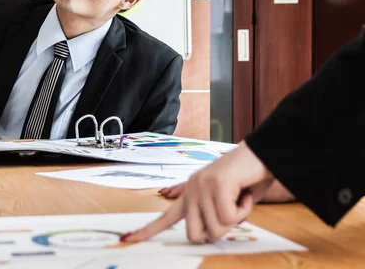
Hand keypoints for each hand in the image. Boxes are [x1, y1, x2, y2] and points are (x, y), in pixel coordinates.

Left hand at [123, 142, 273, 243]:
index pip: (165, 217)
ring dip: (235, 219)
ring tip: (239, 197)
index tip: (129, 240)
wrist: (263, 153)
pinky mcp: (215, 185)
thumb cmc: (248, 179)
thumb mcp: (226, 201)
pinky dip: (243, 211)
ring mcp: (201, 186)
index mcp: (189, 193)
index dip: (148, 231)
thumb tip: (206, 235)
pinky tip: (244, 193)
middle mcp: (191, 189)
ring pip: (215, 229)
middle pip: (195, 234)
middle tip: (231, 211)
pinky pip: (229, 218)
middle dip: (218, 231)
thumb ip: (213, 216)